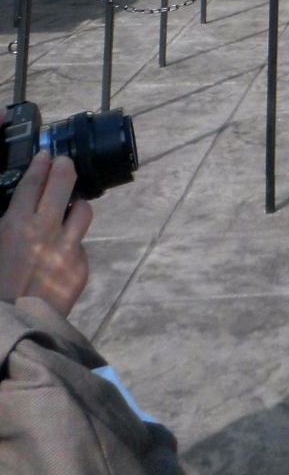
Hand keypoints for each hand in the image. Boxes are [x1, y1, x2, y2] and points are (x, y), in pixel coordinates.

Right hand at [0, 150, 91, 316]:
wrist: (11, 332)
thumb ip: (6, 226)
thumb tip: (17, 209)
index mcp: (15, 225)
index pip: (33, 183)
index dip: (41, 164)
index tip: (46, 155)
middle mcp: (45, 231)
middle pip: (64, 183)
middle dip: (65, 167)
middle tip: (64, 163)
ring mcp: (67, 249)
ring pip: (83, 211)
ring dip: (75, 206)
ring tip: (68, 209)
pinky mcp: (80, 268)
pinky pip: (80, 247)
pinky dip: (71, 246)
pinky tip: (59, 256)